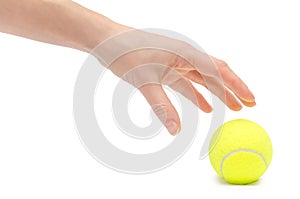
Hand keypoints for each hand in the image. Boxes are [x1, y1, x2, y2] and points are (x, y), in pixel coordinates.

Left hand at [92, 28, 255, 134]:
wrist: (107, 41)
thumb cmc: (125, 52)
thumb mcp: (144, 80)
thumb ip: (162, 106)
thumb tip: (176, 131)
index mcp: (185, 54)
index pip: (219, 71)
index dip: (236, 86)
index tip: (250, 100)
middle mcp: (184, 57)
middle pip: (215, 75)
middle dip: (232, 90)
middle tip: (247, 106)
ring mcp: (175, 63)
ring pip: (203, 80)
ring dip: (217, 94)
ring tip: (231, 108)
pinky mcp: (166, 69)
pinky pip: (187, 84)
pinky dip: (197, 96)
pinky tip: (204, 106)